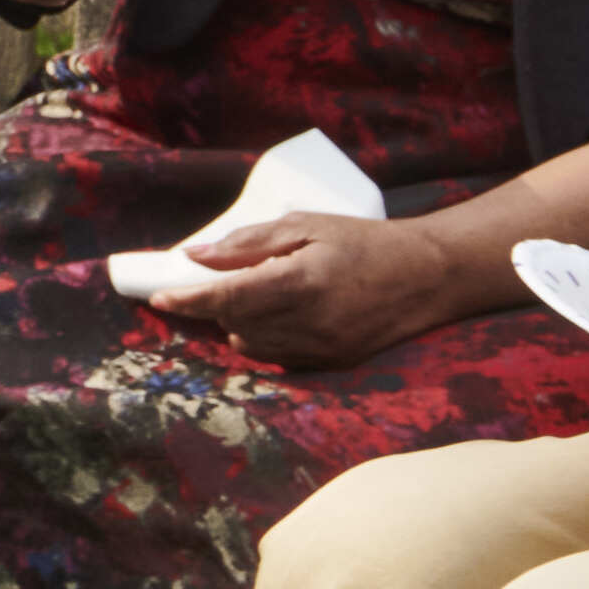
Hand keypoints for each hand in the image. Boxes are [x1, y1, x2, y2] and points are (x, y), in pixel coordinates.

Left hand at [168, 209, 494, 366]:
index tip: (159, 296)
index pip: (227, 298)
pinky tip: (274, 315)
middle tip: (207, 285)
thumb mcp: (307, 225)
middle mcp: (310, 322)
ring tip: (249, 296)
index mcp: (301, 281)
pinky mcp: (335, 363)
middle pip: (234, 324)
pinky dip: (264, 339)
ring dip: (236, 324)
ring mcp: (324, 348)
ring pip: (253, 346)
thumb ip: (249, 242)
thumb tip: (196, 255)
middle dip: (212, 308)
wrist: (429, 275)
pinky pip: (279, 358)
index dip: (188, 300)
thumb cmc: (365, 241)